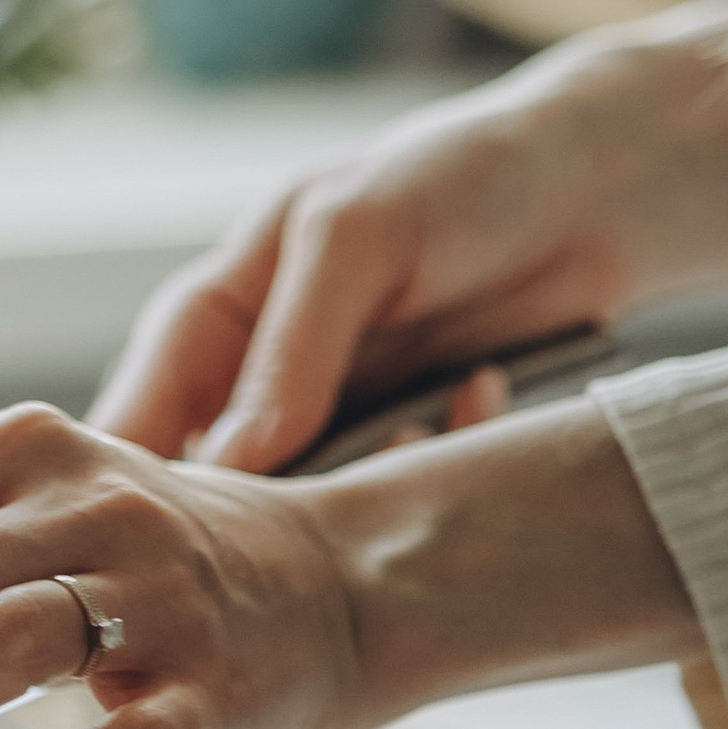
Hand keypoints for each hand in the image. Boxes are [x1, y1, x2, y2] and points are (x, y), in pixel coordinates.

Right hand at [92, 53, 642, 472]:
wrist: (597, 182)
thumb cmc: (459, 176)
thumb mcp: (357, 237)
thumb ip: (290, 350)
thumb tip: (229, 464)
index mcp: (212, 315)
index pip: (131, 424)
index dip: (130, 495)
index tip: (169, 553)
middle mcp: (260, 376)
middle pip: (214, 492)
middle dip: (266, 516)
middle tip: (321, 521)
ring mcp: (336, 415)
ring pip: (310, 508)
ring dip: (366, 489)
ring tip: (426, 430)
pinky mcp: (410, 439)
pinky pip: (400, 491)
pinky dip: (443, 455)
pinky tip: (486, 390)